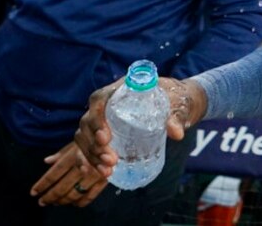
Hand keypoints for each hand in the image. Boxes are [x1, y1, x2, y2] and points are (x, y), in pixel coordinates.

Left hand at [30, 141, 108, 206]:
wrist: (120, 132)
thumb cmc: (97, 135)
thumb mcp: (78, 140)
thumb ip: (63, 152)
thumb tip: (47, 161)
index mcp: (74, 155)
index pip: (54, 173)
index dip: (42, 184)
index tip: (33, 192)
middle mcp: (84, 166)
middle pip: (62, 186)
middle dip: (50, 196)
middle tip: (41, 202)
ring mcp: (95, 174)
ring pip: (75, 193)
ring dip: (63, 200)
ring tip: (55, 203)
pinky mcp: (105, 179)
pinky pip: (91, 195)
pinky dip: (81, 201)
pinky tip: (75, 203)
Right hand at [74, 77, 205, 174]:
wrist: (176, 103)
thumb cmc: (174, 98)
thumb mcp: (177, 103)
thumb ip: (176, 116)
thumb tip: (177, 134)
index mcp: (120, 90)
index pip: (98, 100)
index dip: (97, 119)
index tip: (106, 138)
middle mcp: (106, 104)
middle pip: (88, 123)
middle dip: (94, 145)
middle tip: (111, 161)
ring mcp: (103, 120)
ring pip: (84, 137)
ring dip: (91, 156)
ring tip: (107, 172)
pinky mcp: (104, 135)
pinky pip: (87, 147)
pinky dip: (86, 160)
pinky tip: (90, 172)